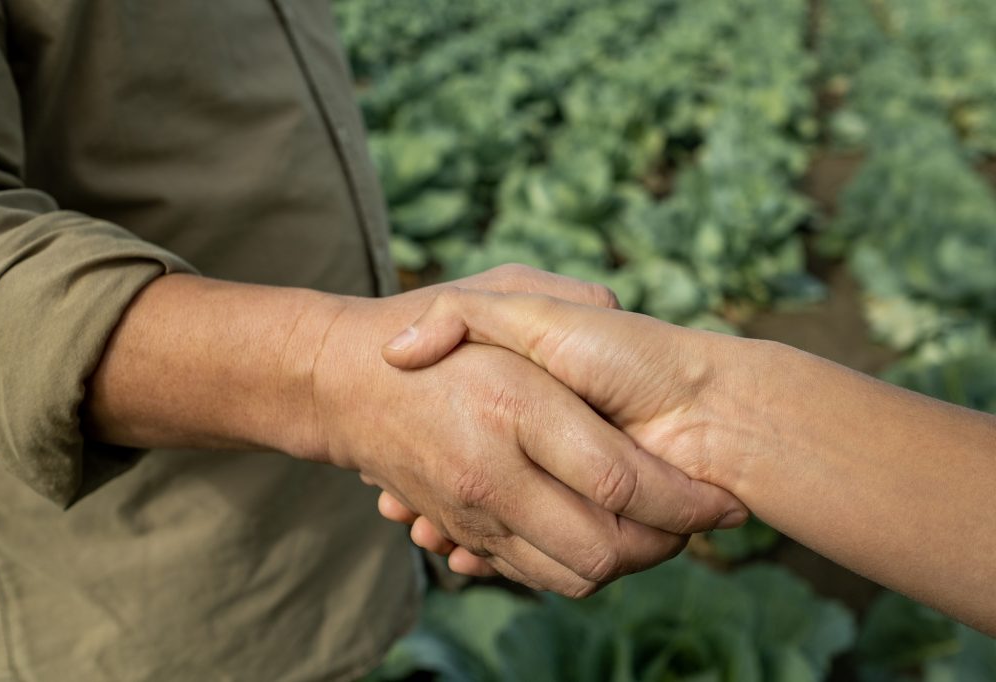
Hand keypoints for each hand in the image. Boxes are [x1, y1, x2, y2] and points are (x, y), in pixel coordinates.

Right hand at [303, 266, 746, 596]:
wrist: (340, 383)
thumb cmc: (427, 330)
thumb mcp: (494, 292)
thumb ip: (563, 299)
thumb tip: (620, 313)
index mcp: (515, 408)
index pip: (621, 483)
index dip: (683, 502)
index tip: (722, 500)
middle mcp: (492, 472)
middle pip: (603, 550)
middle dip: (665, 546)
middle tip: (693, 525)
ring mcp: (473, 512)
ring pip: (573, 575)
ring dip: (625, 564)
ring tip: (653, 530)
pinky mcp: (463, 532)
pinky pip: (535, 576)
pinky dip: (577, 568)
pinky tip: (598, 533)